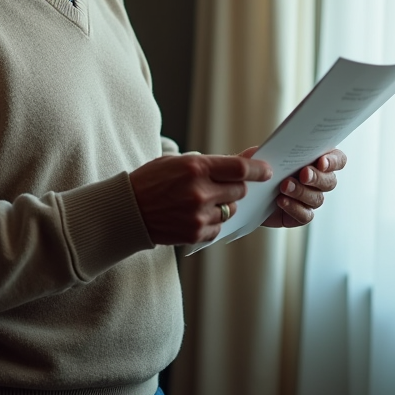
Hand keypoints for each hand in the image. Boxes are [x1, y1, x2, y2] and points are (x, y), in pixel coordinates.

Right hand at [130, 154, 271, 245]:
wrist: (128, 210)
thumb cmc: (151, 181)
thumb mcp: (177, 162)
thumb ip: (212, 163)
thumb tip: (247, 160)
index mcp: (194, 167)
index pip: (239, 168)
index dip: (257, 169)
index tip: (266, 171)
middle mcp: (199, 191)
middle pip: (239, 190)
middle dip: (235, 187)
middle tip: (220, 186)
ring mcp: (198, 214)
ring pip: (231, 209)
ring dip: (223, 205)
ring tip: (200, 202)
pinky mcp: (196, 233)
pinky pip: (219, 226)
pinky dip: (212, 221)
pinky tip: (194, 215)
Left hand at [243, 147, 346, 227]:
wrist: (244, 187)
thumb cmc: (257, 165)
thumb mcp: (264, 152)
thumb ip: (276, 149)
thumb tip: (285, 147)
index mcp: (315, 159)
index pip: (337, 159)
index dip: (333, 161)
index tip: (321, 161)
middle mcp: (317, 180)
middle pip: (330, 181)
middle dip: (317, 177)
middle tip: (303, 174)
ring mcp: (310, 199)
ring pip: (317, 199)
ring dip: (302, 192)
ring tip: (284, 187)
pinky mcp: (300, 215)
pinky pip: (305, 215)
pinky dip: (294, 208)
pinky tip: (281, 201)